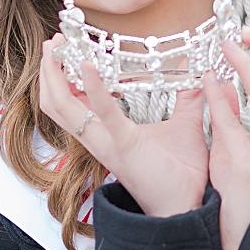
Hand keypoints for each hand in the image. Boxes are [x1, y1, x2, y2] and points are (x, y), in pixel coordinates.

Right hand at [40, 34, 209, 217]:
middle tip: (53, 43)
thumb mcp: (185, 126)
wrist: (190, 206)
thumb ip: (189, 99)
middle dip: (49, 71)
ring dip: (56, 75)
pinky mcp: (124, 146)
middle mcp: (97, 139)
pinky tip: (88, 65)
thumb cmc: (183, 174)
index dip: (59, 78)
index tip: (63, 50)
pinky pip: (102, 115)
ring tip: (58, 49)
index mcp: (106, 134)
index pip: (69, 104)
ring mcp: (106, 143)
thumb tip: (200, 73)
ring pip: (62, 108)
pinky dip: (94, 89)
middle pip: (55, 103)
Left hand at [203, 28, 249, 249]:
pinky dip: (219, 100)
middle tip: (242, 32)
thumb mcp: (240, 151)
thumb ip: (234, 120)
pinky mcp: (243, 168)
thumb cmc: (241, 195)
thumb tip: (222, 86)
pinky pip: (231, 126)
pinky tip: (206, 83)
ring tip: (225, 47)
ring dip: (245, 66)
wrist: (247, 239)